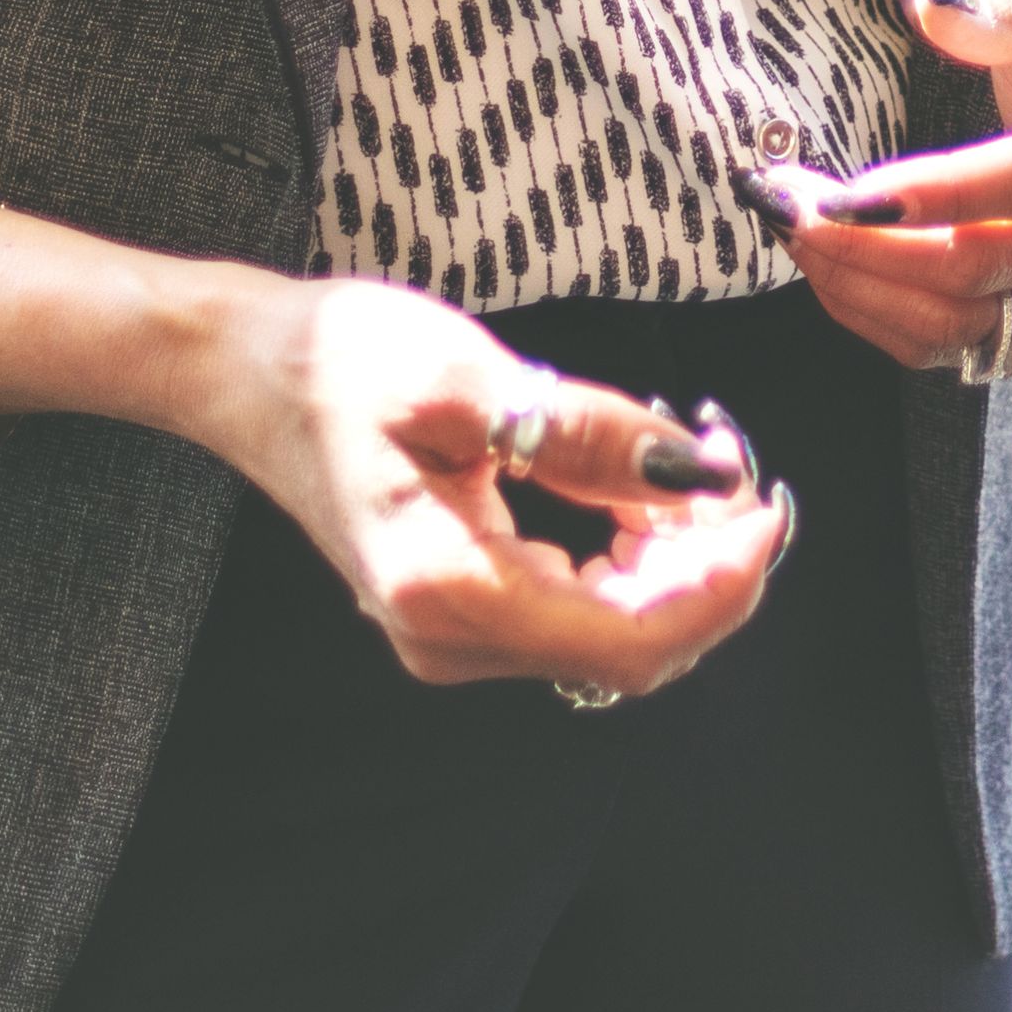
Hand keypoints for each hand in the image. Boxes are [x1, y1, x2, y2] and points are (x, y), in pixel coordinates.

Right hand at [185, 271, 790, 697]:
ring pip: (613, 633)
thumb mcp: (473, 378)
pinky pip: (579, 610)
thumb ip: (592, 435)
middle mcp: (449, 640)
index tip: (763, 503)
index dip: (719, 585)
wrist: (247, 371)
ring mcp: (451, 635)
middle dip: (709, 569)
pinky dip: (636, 560)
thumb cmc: (339, 363)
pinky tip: (646, 494)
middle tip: (739, 466)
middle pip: (632, 648)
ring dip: (678, 563)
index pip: (630, 639)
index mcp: (448, 592)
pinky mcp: (460, 610)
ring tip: (696, 468)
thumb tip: (704, 474)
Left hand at [777, 0, 1011, 374]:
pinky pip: (951, 351)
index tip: (849, 192)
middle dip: (869, 244)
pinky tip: (832, 265)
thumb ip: (1009, 8)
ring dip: (860, 286)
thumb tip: (929, 5)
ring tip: (795, 230)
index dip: (945, 194)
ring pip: (959, 326)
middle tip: (786, 201)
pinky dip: (877, 316)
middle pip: (984, 267)